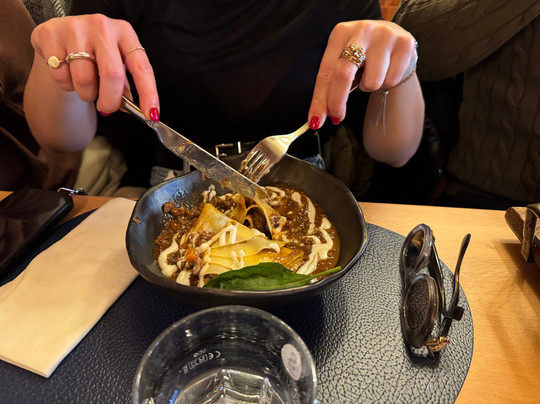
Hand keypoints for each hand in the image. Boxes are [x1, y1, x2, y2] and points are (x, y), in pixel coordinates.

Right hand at [30, 14, 159, 119]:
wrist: (59, 33)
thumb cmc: (93, 50)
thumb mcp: (114, 60)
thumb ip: (125, 84)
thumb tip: (138, 109)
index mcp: (124, 33)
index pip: (142, 67)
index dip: (148, 93)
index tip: (151, 114)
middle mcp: (102, 27)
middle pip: (112, 74)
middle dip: (110, 100)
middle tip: (107, 108)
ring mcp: (75, 29)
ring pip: (84, 79)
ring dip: (86, 94)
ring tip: (85, 86)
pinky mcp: (51, 35)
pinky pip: (61, 76)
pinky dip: (66, 85)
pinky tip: (67, 72)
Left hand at [308, 20, 416, 127]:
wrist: (393, 38)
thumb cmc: (362, 56)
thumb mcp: (343, 62)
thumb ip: (330, 87)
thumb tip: (318, 118)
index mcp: (340, 33)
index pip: (326, 71)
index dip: (320, 99)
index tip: (316, 121)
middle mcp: (362, 30)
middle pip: (344, 74)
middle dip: (337, 102)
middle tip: (336, 118)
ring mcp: (385, 35)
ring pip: (372, 82)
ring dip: (369, 87)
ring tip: (372, 74)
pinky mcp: (406, 44)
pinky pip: (391, 80)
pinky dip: (387, 83)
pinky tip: (388, 70)